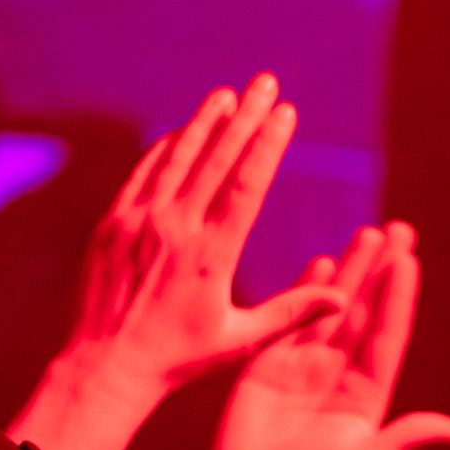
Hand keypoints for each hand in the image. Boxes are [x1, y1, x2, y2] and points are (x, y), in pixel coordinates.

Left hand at [62, 75, 343, 398]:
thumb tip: (344, 297)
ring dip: (203, 124)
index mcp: (211, 254)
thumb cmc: (176, 360)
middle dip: (245, 117)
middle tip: (265, 81)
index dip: (267, 144)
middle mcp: (175, 230)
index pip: (247, 184)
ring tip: (225, 95)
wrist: (105, 368)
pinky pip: (142, 177)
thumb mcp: (239, 341)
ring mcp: (139, 223)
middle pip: (216, 159)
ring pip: (177, 160)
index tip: (285, 112)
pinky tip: (178, 134)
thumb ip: (292, 314)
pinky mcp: (112, 226)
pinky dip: (163, 152)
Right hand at [213, 221, 449, 449]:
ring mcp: (304, 367)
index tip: (409, 260)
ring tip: (367, 235)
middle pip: (365, 313)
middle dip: (381, 272)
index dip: (398, 298)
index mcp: (366, 396)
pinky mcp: (269, 365)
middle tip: (401, 229)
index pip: (387, 336)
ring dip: (350, 272)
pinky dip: (305, 292)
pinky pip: (291, 320)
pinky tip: (321, 263)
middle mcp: (339, 375)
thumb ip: (407, 440)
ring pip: (332, 309)